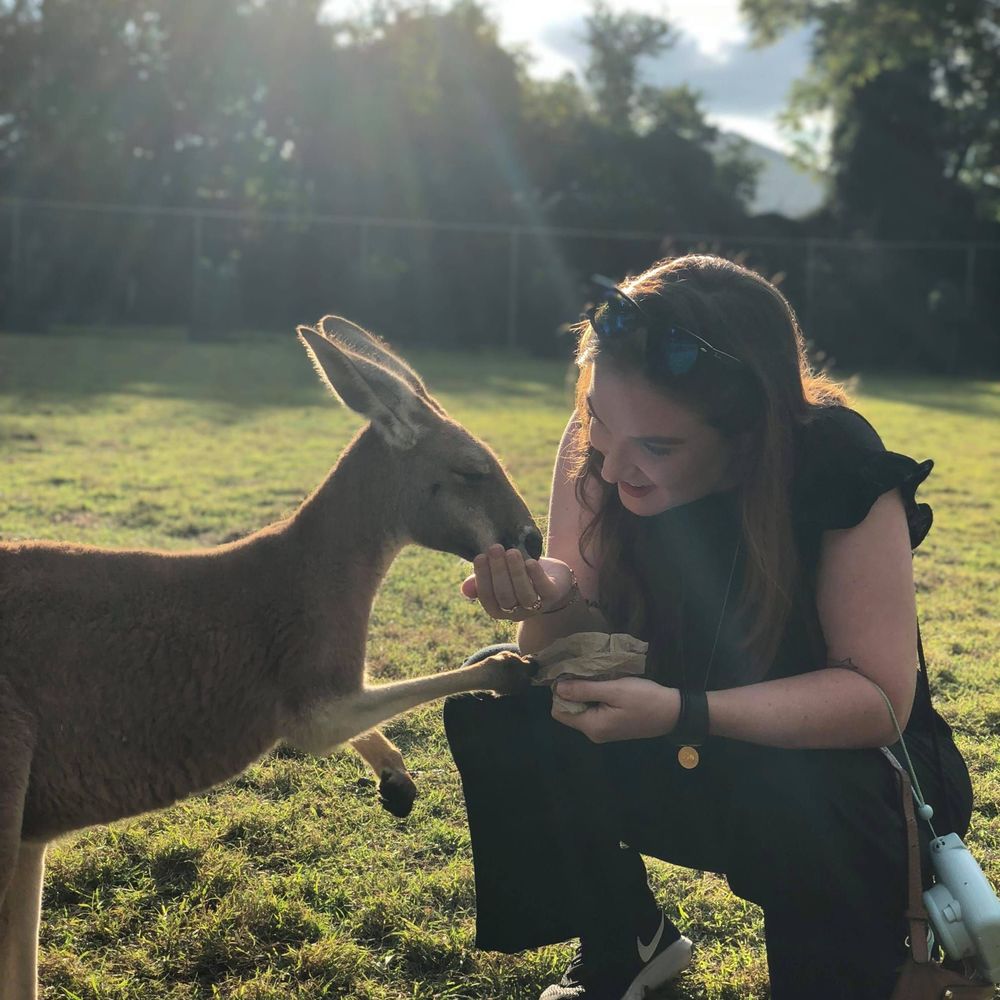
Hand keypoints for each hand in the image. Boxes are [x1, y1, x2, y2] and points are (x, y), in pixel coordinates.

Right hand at [461, 547, 575, 620]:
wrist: (551, 576)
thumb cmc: (518, 574)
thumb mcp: (498, 575)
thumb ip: (481, 581)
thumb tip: (465, 589)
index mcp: (499, 609)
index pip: (487, 597)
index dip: (482, 578)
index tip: (480, 556)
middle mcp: (516, 612)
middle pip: (505, 596)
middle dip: (499, 571)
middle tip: (495, 548)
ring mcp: (536, 606)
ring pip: (524, 594)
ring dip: (516, 572)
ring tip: (511, 552)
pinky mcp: (553, 596)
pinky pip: (545, 590)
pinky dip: (536, 576)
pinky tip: (530, 562)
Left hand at [551, 677, 680, 742]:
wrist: (673, 712)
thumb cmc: (644, 699)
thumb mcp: (614, 690)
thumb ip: (584, 690)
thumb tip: (557, 688)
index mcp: (592, 726)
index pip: (559, 712)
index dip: (561, 694)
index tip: (570, 675)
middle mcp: (594, 733)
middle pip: (569, 711)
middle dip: (572, 692)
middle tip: (583, 672)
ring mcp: (604, 731)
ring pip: (582, 710)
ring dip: (585, 694)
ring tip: (595, 676)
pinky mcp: (612, 726)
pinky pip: (594, 711)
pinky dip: (595, 698)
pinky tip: (604, 685)